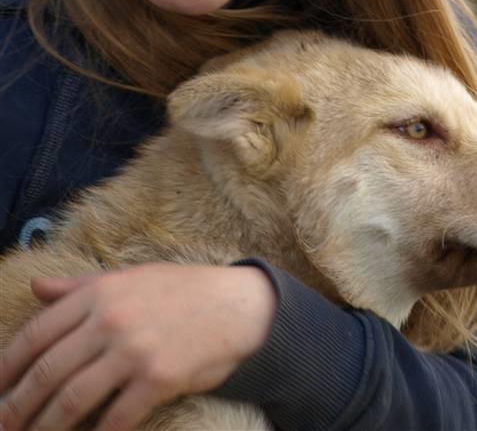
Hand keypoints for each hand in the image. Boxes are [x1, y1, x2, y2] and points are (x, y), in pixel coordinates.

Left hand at [0, 262, 276, 430]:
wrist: (235, 305)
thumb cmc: (180, 290)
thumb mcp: (128, 278)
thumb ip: (79, 286)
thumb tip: (36, 289)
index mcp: (99, 293)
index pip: (37, 334)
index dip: (6, 367)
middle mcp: (111, 319)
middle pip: (46, 373)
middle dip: (16, 408)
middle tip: (2, 426)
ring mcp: (134, 350)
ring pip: (71, 401)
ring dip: (45, 428)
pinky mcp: (157, 379)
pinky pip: (114, 419)